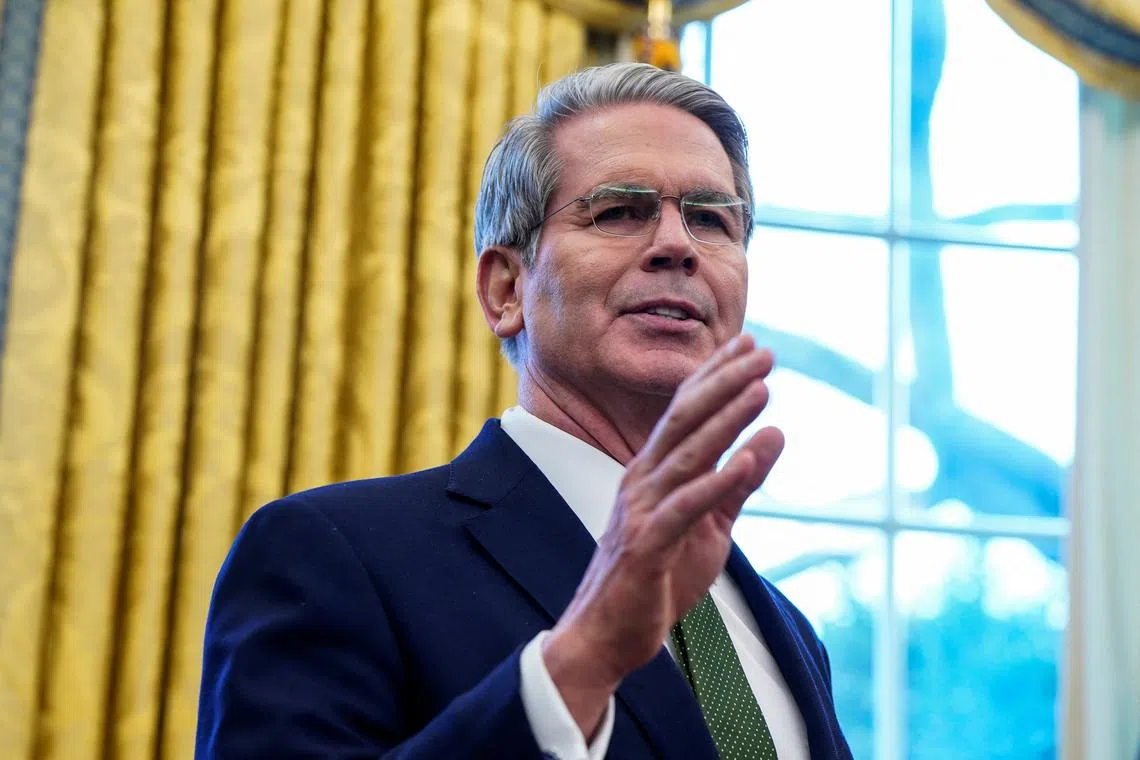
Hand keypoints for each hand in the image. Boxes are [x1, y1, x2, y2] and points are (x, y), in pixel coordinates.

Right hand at [542, 334, 783, 736]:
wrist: (608, 635)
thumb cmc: (658, 579)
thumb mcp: (711, 525)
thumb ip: (740, 482)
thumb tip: (777, 433)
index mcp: (654, 471)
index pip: (686, 411)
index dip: (717, 375)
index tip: (750, 344)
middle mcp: (643, 480)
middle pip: (685, 419)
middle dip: (725, 382)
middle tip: (763, 350)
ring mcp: (641, 510)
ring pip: (688, 454)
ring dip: (726, 420)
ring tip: (761, 389)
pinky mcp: (647, 545)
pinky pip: (686, 508)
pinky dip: (718, 482)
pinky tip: (748, 459)